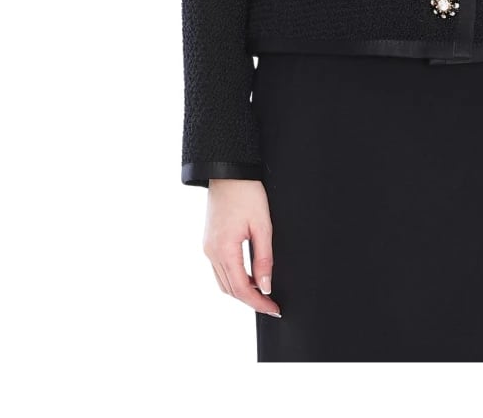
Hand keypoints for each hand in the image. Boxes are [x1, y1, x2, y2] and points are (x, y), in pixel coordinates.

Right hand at [202, 179, 281, 316]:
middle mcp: (211, 252)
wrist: (228, 172)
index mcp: (224, 249)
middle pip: (230, 289)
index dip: (258, 303)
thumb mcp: (262, 225)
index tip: (274, 310)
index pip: (241, 289)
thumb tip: (265, 287)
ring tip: (262, 292)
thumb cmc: (247, 193)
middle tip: (271, 305)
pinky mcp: (209, 241)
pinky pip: (220, 269)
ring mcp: (207, 247)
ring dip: (241, 291)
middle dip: (250, 300)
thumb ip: (264, 258)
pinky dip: (234, 277)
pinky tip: (250, 275)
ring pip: (223, 281)